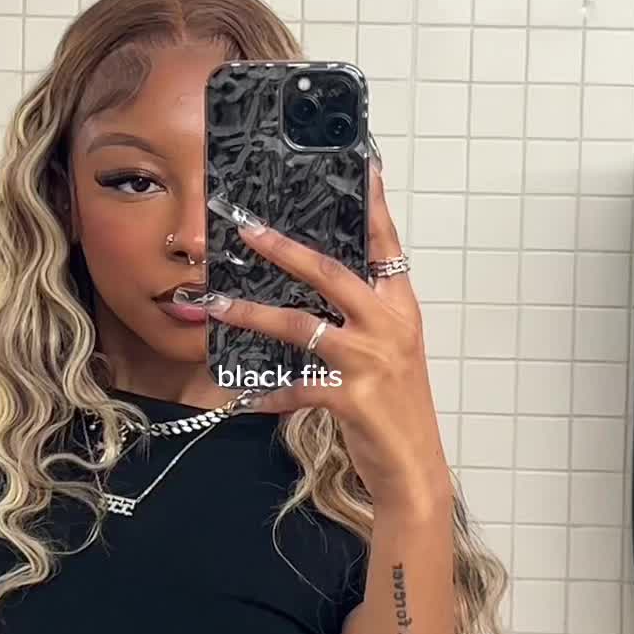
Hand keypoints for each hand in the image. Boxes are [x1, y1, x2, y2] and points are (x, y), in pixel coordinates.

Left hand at [202, 162, 450, 509]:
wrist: (414, 468)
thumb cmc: (395, 406)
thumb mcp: (389, 351)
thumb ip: (362, 315)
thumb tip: (316, 281)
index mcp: (400, 309)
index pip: (386, 246)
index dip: (373, 205)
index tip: (364, 165)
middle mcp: (388, 328)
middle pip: (333, 274)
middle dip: (286, 249)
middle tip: (247, 230)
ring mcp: (370, 362)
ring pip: (302, 326)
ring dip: (253, 314)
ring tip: (219, 304)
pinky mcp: (351, 399)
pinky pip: (295, 389)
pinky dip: (266, 393)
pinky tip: (241, 395)